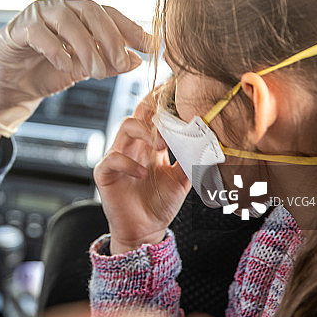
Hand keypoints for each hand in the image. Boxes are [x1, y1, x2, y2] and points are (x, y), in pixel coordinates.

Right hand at [0, 0, 150, 135]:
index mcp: (77, 14)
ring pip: (67, 20)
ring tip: (94, 72)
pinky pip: (39, 33)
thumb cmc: (44, 73)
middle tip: (121, 62)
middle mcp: (58, 8)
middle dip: (110, 36)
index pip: (108, 13)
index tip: (151, 47)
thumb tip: (136, 61)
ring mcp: (36, 16)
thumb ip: (107, 64)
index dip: (131, 28)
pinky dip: (57, 49)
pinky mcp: (16, 30)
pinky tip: (66, 66)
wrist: (9, 88)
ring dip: (85, 46)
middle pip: (90, 10)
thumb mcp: (83, 70)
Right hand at [94, 89, 189, 253]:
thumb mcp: (183, 179)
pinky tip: (142, 173)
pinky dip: (129, 163)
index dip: (165, 98)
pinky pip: (113, 158)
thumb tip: (211, 141)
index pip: (156, 112)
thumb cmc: (161, 203)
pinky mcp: (105, 172)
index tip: (180, 86)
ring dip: (146, 131)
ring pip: (126, 126)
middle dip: (155, 105)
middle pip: (140, 110)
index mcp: (151, 142)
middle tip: (173, 110)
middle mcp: (134, 144)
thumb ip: (193, 159)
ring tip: (161, 146)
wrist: (145, 230)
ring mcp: (118, 155)